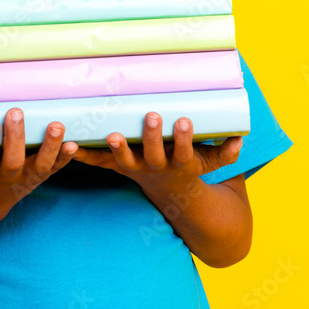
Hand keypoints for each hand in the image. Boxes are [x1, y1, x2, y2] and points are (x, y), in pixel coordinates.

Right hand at [0, 108, 76, 213]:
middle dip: (15, 137)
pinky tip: (74, 144)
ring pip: (41, 165)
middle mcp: (7, 176)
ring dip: (50, 147)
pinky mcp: (41, 175)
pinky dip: (66, 158)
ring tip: (56, 126)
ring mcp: (27, 176)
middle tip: (15, 112)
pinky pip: (56, 168)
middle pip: (13, 161)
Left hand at [71, 112, 242, 194]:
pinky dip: (83, 155)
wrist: (170, 193)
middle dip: (152, 136)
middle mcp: (155, 167)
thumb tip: (240, 139)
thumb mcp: (211, 163)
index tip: (184, 121)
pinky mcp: (116, 166)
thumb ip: (226, 153)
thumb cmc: (191, 167)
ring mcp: (134, 168)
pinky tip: (68, 145)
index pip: (183, 151)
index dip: (183, 138)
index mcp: (178, 164)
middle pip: (152, 154)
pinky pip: (98, 163)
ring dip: (116, 148)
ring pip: (123, 160)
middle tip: (152, 115)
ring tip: (111, 134)